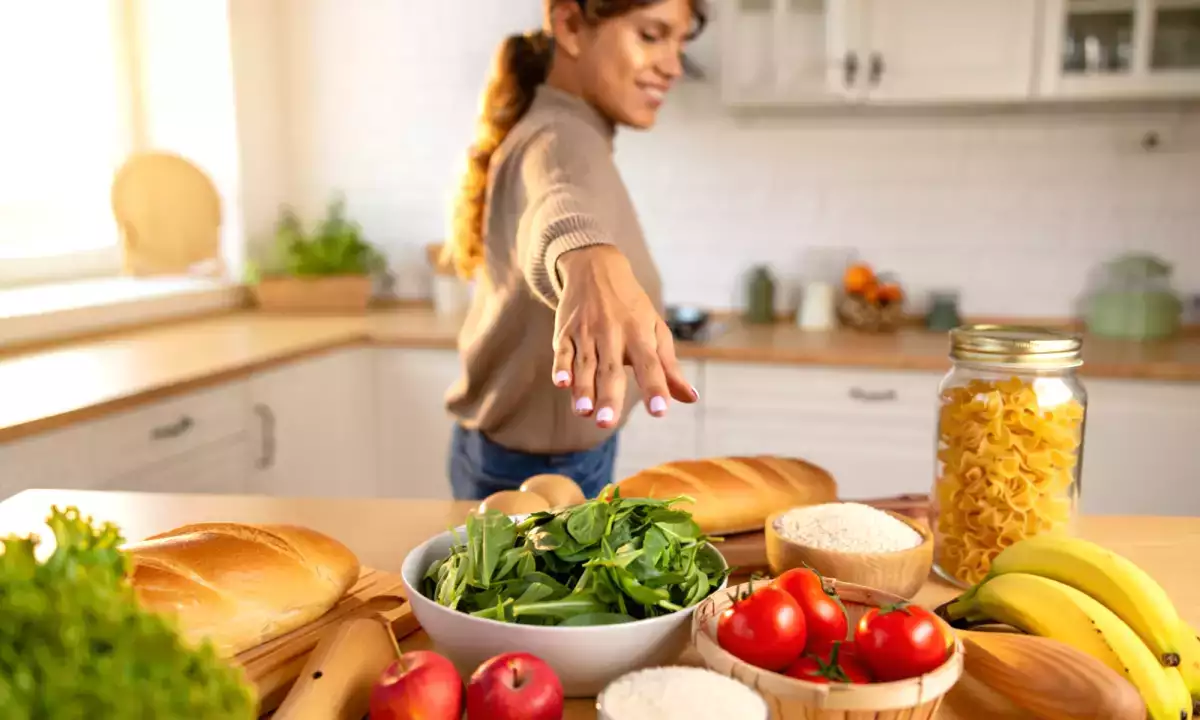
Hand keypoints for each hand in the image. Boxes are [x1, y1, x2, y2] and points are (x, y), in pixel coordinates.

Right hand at [551, 245, 696, 428]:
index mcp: (640, 334)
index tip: (659, 412)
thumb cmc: (632, 308)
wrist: (596, 267)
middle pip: (611, 369)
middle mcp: (613, 333)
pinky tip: (560, 383)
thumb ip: (669, 367)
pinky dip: (560, 366)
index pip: (650, 365)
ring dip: (583, 388)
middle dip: (609, 396)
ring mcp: (586, 332)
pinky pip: (562, 351)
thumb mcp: (655, 329)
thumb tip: (690, 398)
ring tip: (584, 411)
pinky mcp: (564, 332)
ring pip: (585, 364)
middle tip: (607, 423)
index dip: (655, 388)